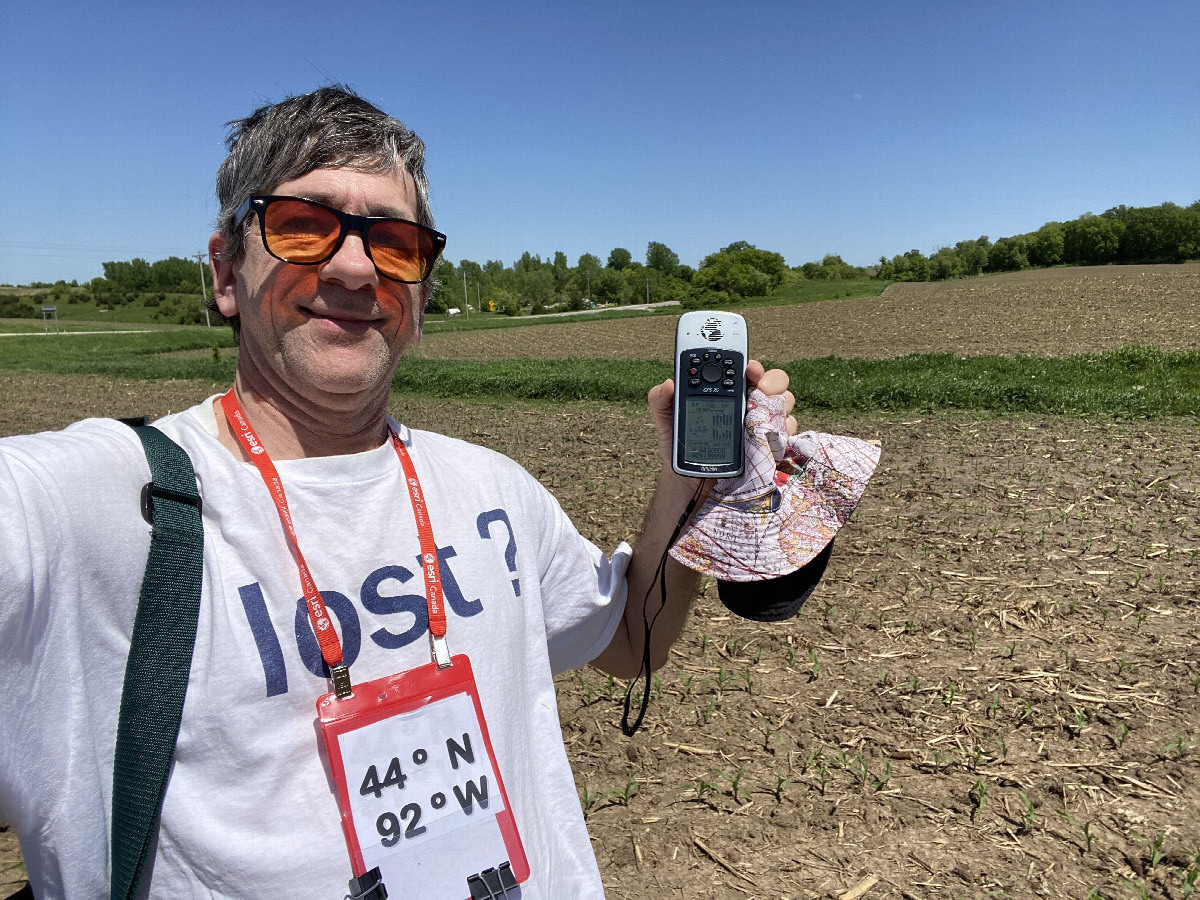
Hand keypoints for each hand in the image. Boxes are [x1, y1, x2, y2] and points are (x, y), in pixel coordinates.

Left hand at [648, 360, 796, 468]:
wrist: (689, 481)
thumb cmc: (682, 445)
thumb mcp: (666, 420)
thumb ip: (660, 399)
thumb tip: (667, 384)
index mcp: (728, 391)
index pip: (746, 370)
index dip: (751, 365)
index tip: (749, 368)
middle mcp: (749, 403)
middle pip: (774, 382)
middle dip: (772, 381)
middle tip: (759, 391)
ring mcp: (762, 423)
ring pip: (785, 404)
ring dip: (780, 406)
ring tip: (763, 416)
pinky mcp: (768, 444)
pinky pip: (785, 432)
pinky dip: (782, 432)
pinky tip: (769, 437)